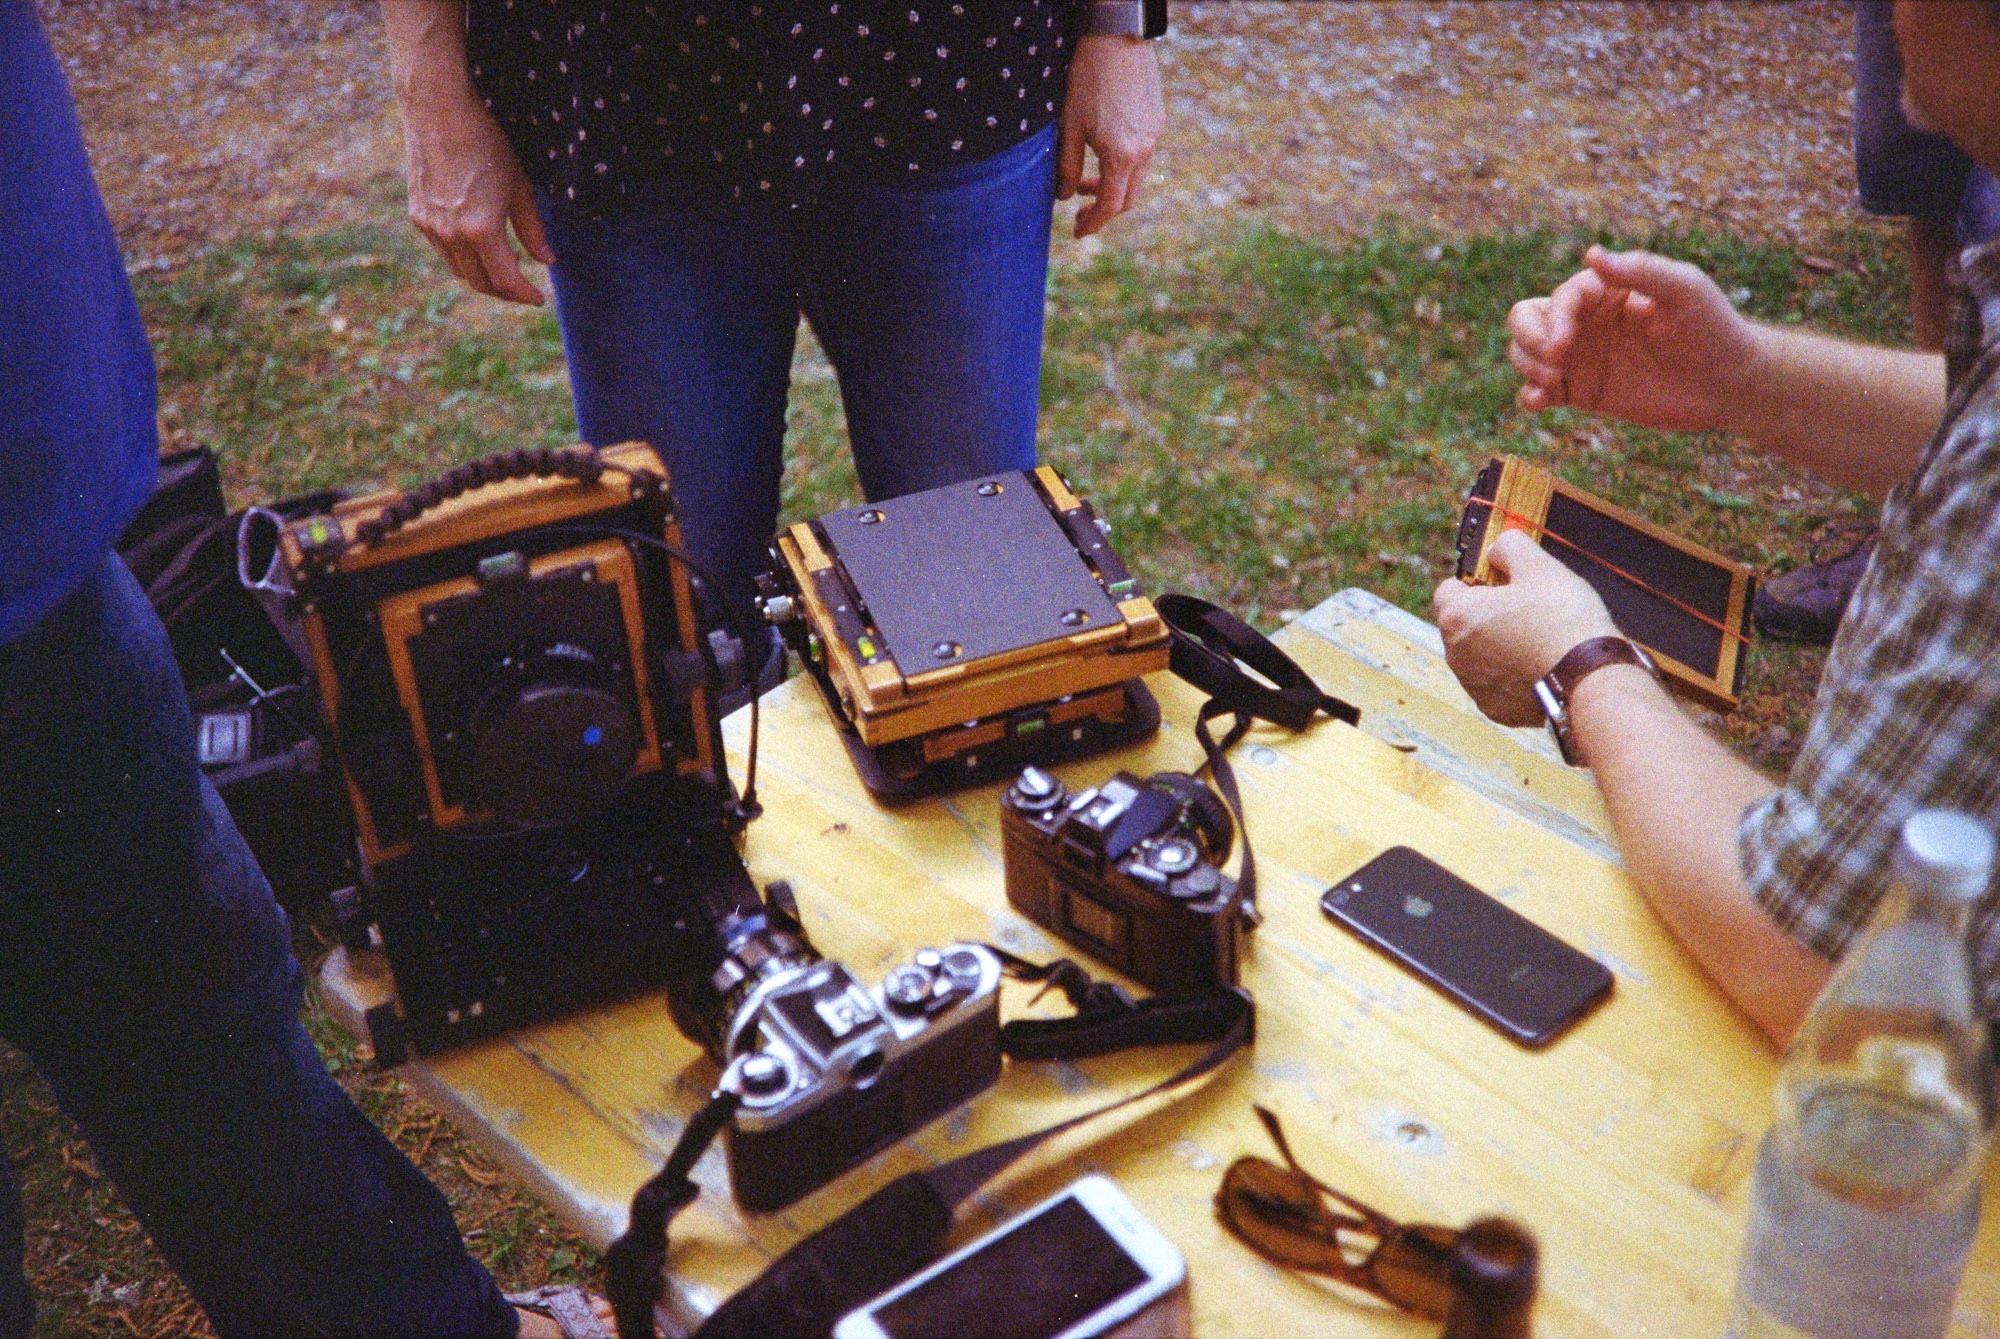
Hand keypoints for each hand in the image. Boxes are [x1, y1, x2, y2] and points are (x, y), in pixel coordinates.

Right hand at [398, 90, 554, 304]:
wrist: (437, 110)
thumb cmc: (486, 143)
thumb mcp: (519, 187)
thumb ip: (532, 230)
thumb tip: (546, 261)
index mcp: (481, 230)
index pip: (505, 281)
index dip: (524, 295)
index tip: (538, 299)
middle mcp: (451, 235)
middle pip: (480, 283)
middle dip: (505, 292)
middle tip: (523, 289)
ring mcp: (429, 227)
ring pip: (459, 271)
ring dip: (482, 277)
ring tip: (504, 268)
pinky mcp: (416, 216)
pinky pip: (443, 251)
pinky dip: (463, 258)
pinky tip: (478, 246)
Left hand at [1057, 35, 1163, 237]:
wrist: (1117, 37)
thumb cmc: (1088, 80)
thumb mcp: (1069, 125)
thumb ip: (1065, 166)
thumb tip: (1063, 196)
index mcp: (1121, 156)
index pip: (1110, 206)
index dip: (1093, 223)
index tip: (1078, 232)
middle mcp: (1144, 150)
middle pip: (1128, 199)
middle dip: (1103, 209)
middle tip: (1078, 208)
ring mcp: (1155, 135)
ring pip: (1137, 177)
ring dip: (1112, 185)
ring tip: (1086, 177)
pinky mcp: (1158, 120)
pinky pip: (1143, 155)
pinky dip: (1123, 165)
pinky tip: (1104, 150)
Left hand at [1432, 530, 1620, 726]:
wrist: (1591, 679)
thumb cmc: (1563, 619)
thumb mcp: (1540, 566)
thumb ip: (1510, 546)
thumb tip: (1497, 547)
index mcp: (1457, 617)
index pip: (1450, 589)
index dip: (1477, 582)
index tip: (1505, 584)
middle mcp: (1455, 655)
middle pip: (1464, 624)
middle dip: (1488, 616)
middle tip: (1530, 611)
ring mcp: (1473, 686)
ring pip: (1480, 656)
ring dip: (1500, 646)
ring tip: (1541, 641)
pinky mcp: (1495, 710)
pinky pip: (1498, 685)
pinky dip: (1514, 676)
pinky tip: (1543, 667)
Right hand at [1506, 245, 1759, 432]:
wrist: (1730, 385)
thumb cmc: (1713, 330)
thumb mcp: (1685, 291)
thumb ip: (1641, 270)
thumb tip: (1592, 253)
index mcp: (1607, 290)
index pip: (1562, 297)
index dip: (1554, 319)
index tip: (1563, 347)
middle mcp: (1587, 320)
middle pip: (1526, 318)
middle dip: (1528, 338)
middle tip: (1553, 363)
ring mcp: (1581, 357)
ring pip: (1525, 353)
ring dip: (1526, 365)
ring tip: (1552, 385)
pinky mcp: (1581, 392)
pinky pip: (1539, 391)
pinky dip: (1529, 396)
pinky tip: (1539, 403)